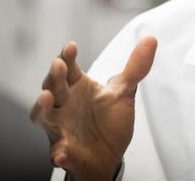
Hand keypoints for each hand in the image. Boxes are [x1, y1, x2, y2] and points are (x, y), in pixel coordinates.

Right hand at [30, 36, 157, 180]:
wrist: (108, 155)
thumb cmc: (109, 120)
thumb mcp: (123, 92)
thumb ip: (135, 67)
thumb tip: (151, 39)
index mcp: (77, 87)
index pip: (69, 68)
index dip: (68, 57)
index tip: (72, 46)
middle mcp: (64, 105)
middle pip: (54, 87)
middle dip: (54, 76)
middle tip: (58, 65)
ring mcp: (61, 128)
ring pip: (45, 117)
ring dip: (43, 108)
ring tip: (46, 98)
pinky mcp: (64, 152)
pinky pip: (58, 152)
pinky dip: (59, 152)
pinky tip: (62, 152)